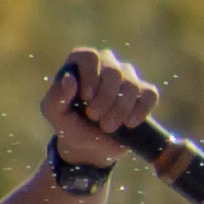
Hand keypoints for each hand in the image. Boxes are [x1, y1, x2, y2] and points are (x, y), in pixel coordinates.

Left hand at [43, 48, 162, 168]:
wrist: (90, 146)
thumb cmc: (70, 124)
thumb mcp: (54, 114)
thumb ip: (56, 97)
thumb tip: (69, 78)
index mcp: (82, 63)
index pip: (90, 57)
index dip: (90, 76)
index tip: (86, 98)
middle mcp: (106, 64)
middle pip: (113, 71)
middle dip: (105, 99)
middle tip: (95, 118)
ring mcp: (127, 77)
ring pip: (132, 85)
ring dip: (120, 109)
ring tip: (108, 126)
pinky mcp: (144, 93)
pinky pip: (149, 95)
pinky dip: (140, 111)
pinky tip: (129, 123)